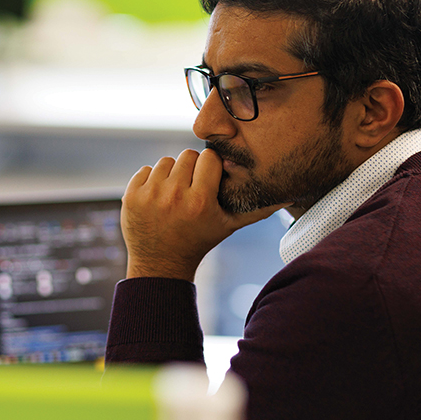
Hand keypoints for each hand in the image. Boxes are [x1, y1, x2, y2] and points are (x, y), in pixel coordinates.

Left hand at [122, 148, 288, 281]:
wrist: (161, 264)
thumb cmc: (199, 242)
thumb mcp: (229, 226)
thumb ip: (257, 210)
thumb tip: (289, 196)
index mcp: (199, 201)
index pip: (209, 158)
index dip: (211, 167)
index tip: (210, 179)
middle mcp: (173, 196)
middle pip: (187, 155)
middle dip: (192, 168)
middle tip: (192, 186)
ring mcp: (149, 195)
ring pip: (166, 161)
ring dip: (171, 174)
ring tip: (175, 194)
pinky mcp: (131, 196)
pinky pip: (145, 170)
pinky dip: (152, 180)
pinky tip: (158, 198)